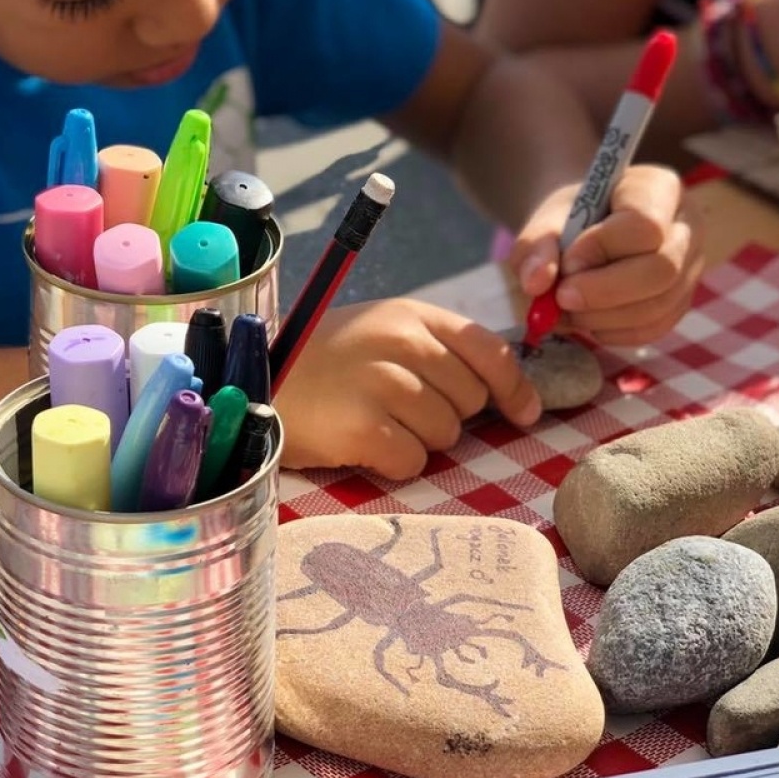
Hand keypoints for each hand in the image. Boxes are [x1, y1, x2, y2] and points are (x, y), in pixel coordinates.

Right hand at [273, 299, 540, 480]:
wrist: (254, 384)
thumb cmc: (323, 363)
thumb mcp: (380, 333)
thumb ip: (437, 350)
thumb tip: (511, 394)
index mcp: (409, 314)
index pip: (489, 350)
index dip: (514, 387)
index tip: (524, 412)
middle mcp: (399, 342)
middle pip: (471, 399)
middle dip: (450, 414)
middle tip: (403, 411)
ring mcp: (380, 384)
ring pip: (446, 433)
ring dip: (420, 440)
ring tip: (377, 423)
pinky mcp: (362, 428)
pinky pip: (413, 461)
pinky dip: (394, 462)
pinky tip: (364, 445)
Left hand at [510, 164, 703, 346]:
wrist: (583, 232)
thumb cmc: (570, 220)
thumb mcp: (547, 220)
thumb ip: (536, 245)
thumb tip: (536, 284)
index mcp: (659, 188)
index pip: (645, 224)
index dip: (602, 248)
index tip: (567, 262)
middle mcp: (687, 226)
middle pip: (662, 269)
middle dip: (605, 291)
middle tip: (561, 298)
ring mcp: (690, 267)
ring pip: (658, 305)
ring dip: (603, 316)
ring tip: (566, 308)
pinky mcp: (681, 302)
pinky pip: (653, 328)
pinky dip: (612, 331)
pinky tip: (586, 318)